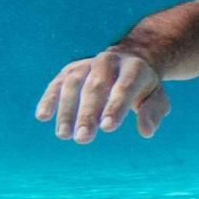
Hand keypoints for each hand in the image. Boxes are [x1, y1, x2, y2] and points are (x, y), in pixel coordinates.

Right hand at [35, 50, 169, 143]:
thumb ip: (152, 113)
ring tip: (64, 135)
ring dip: (66, 110)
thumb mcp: (156, 98)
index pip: (124, 87)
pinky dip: (48, 98)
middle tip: (83, 139)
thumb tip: (146, 131)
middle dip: (88, 113)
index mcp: (134, 68)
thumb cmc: (144, 88)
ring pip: (73, 84)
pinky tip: (42, 116)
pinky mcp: (70, 69)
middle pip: (95, 87)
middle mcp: (109, 62)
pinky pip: (57, 83)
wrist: (130, 59)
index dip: (115, 107)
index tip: (107, 128)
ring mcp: (87, 64)